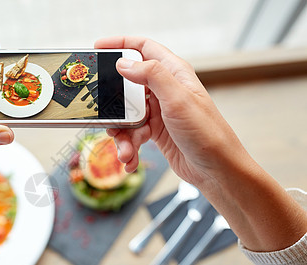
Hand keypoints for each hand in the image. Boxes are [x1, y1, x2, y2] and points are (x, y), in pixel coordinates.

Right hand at [95, 37, 306, 251]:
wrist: (217, 170)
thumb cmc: (207, 133)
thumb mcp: (178, 100)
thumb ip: (152, 75)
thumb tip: (123, 63)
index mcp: (173, 73)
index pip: (144, 48)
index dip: (120, 44)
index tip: (98, 48)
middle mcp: (164, 90)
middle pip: (127, 86)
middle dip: (114, 104)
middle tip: (105, 116)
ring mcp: (159, 112)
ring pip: (126, 115)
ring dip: (122, 135)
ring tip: (126, 151)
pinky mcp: (155, 132)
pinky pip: (132, 135)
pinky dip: (129, 148)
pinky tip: (131, 160)